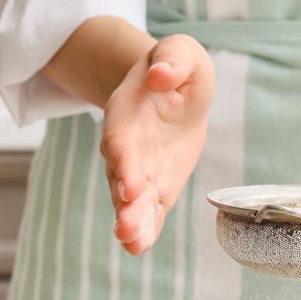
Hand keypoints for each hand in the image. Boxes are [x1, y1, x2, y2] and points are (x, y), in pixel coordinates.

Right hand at [102, 34, 213, 254]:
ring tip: (132, 243)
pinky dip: (145, 230)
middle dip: (124, 204)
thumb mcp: (180, 51)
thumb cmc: (175, 67)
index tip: (129, 185)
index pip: (121, 139)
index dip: (124, 162)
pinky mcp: (154, 186)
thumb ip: (172, 59)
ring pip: (130, 201)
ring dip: (132, 222)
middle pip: (120, 177)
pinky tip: (140, 247)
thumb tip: (161, 75)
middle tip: (126, 228)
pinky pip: (148, 211)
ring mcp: (138, 170)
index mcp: (127, 112)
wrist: (172, 89)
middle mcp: (125, 146)